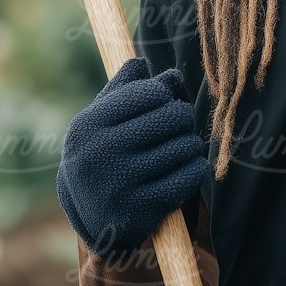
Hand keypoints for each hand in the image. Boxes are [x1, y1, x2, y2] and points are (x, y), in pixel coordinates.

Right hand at [57, 57, 208, 258]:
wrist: (90, 213)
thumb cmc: (102, 152)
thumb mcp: (102, 118)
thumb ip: (128, 88)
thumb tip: (164, 71)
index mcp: (89, 125)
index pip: (151, 92)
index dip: (164, 94)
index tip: (161, 103)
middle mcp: (102, 154)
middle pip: (173, 116)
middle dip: (182, 117)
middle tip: (178, 125)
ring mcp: (122, 184)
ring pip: (187, 145)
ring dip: (190, 144)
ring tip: (181, 147)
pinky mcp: (144, 210)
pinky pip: (191, 175)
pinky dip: (195, 168)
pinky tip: (186, 168)